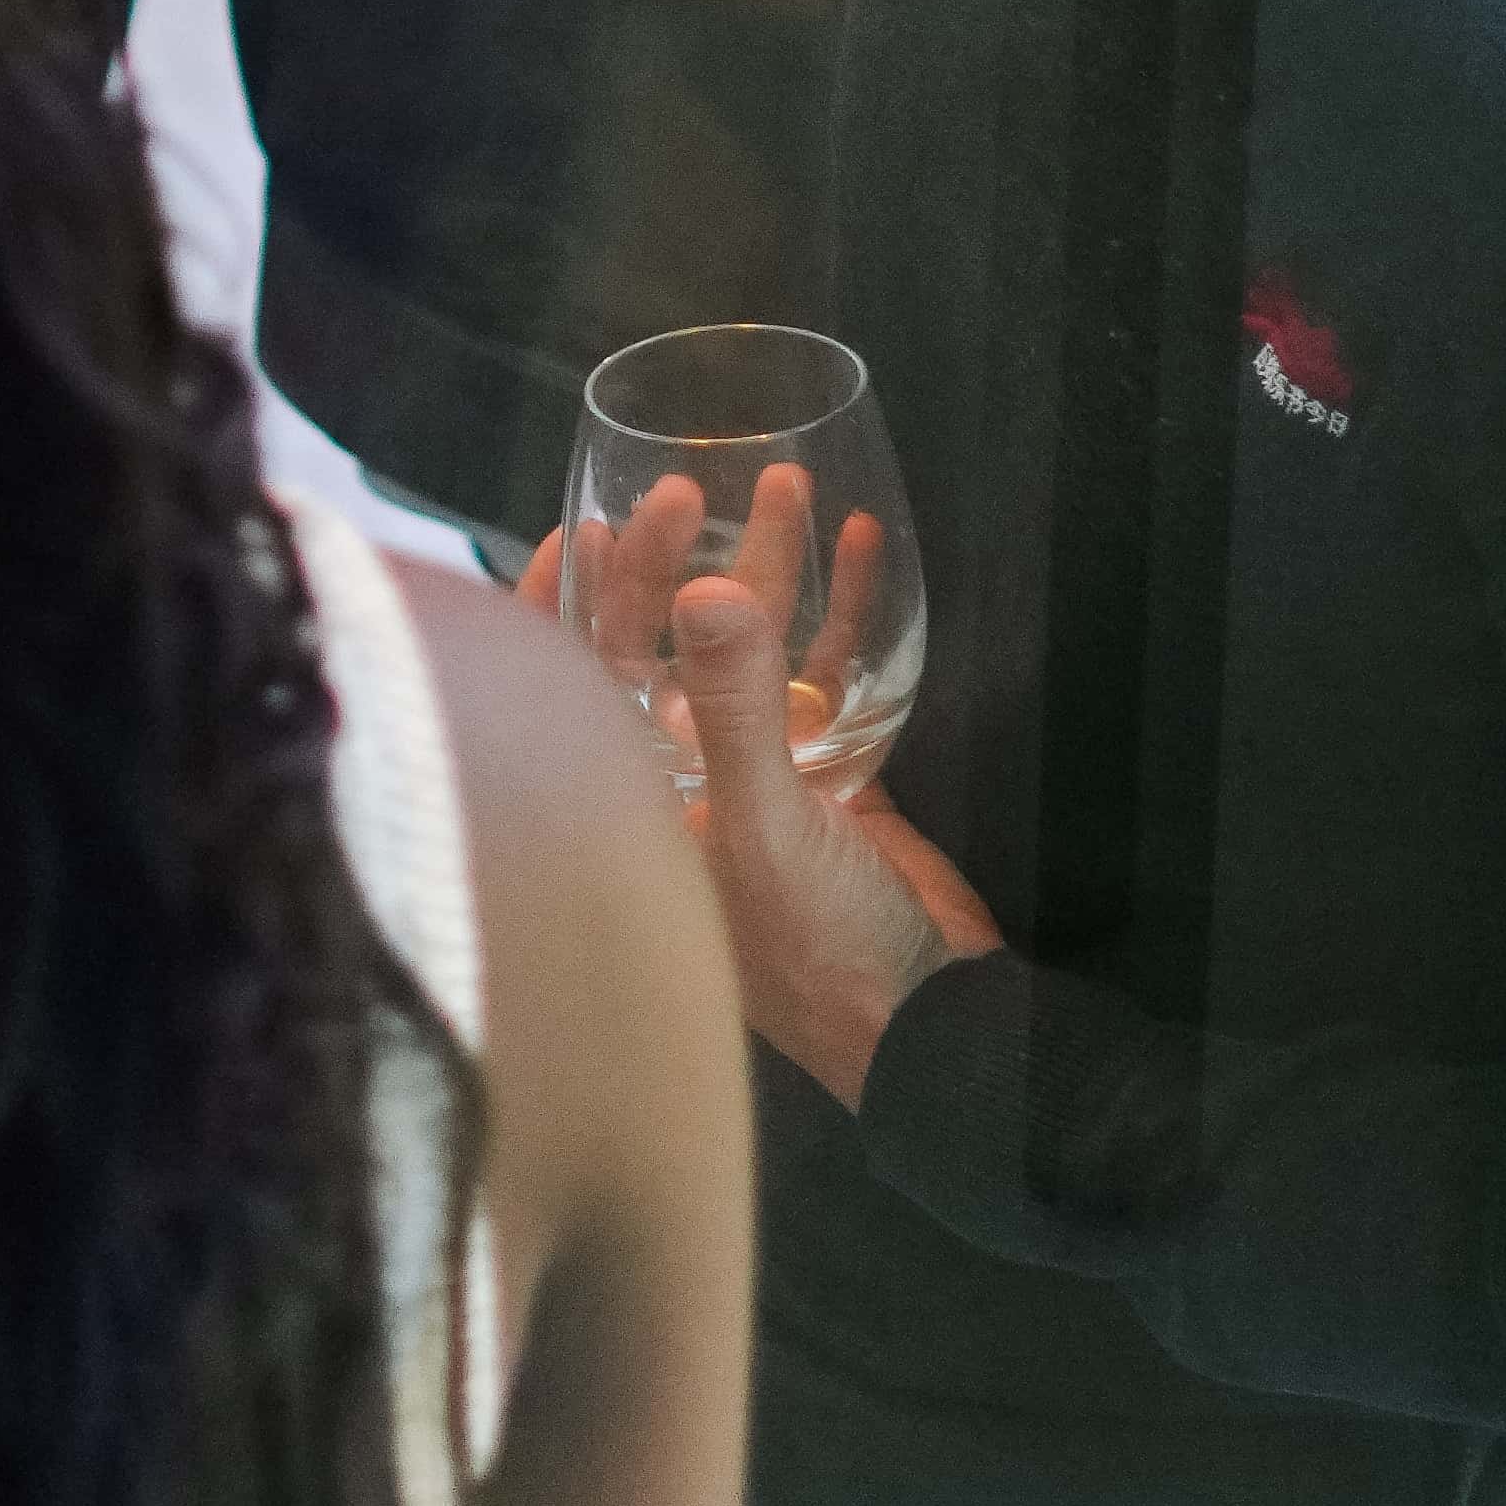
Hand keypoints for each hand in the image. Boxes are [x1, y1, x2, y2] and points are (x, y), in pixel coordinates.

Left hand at [528, 473, 982, 1100]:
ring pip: (751, 648)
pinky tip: (861, 546)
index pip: (579, 674)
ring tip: (789, 481)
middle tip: (704, 483)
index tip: (601, 517)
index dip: (576, 594)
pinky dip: (842, 612)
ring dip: (768, 567)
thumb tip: (705, 587)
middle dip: (681, 558)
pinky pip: (826, 676)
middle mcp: (683, 781)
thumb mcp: (767, 824)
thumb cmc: (818, 950)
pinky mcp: (830, 780)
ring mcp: (757, 776)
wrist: (929, 1024)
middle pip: (664, 642)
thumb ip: (739, 703)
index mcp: (635, 797)